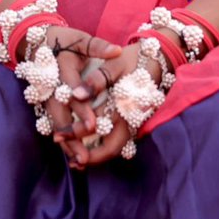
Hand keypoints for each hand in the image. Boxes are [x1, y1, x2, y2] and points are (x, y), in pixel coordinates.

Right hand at [34, 26, 120, 167]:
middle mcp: (51, 84)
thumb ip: (98, 46)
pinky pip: (53, 122)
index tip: (94, 125)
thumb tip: (118, 51)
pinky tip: (71, 155)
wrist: (35, 40)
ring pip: (54, 121)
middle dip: (72, 134)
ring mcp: (46, 94)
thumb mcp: (81, 39)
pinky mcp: (46, 102)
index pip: (72, 91)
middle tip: (84, 156)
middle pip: (60, 112)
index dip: (81, 108)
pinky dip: (62, 138)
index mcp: (61, 67)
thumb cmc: (64, 40)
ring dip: (66, 141)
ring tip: (80, 161)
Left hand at [70, 41, 165, 166]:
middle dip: (89, 156)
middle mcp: (132, 118)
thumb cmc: (134, 59)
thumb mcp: (114, 64)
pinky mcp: (135, 122)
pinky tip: (92, 150)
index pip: (97, 125)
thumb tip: (76, 94)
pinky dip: (106, 148)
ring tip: (77, 161)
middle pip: (112, 147)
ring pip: (118, 147)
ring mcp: (136, 122)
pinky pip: (121, 141)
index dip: (76, 133)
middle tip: (70, 161)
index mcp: (125, 104)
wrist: (159, 57)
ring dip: (98, 156)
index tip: (58, 135)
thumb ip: (96, 80)